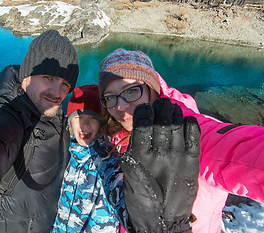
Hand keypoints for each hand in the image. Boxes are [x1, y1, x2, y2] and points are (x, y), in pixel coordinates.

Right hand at [120, 98, 199, 231]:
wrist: (165, 220)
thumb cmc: (143, 199)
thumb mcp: (129, 178)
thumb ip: (131, 156)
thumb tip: (135, 134)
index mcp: (140, 156)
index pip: (143, 124)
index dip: (144, 111)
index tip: (145, 108)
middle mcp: (159, 154)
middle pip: (161, 120)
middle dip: (160, 107)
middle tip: (160, 103)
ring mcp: (178, 157)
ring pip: (177, 124)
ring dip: (173, 112)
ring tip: (171, 107)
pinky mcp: (192, 162)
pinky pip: (193, 136)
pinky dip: (190, 124)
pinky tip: (186, 120)